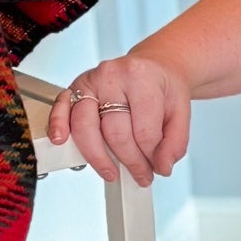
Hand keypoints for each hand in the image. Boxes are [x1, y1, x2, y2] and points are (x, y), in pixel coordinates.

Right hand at [46, 55, 191, 186]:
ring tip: (111, 173)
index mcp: (142, 78)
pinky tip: (61, 141)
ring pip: (85, 126)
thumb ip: (176, 141)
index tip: (156, 169)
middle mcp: (113, 76)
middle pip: (115, 132)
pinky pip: (61, 107)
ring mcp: (90, 80)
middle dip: (129, 161)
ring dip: (97, 156)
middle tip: (140, 174)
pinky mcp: (75, 86)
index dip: (150, 157)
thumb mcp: (182, 111)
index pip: (143, 130)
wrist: (152, 66)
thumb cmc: (162, 87)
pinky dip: (58, 125)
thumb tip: (163, 166)